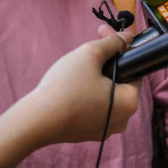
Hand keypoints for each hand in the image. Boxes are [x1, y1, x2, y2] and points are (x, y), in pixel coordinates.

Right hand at [24, 26, 141, 144]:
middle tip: (90, 46)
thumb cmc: (64, 88)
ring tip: (78, 63)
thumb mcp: (91, 54)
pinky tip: (71, 84)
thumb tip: (127, 37)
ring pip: (105, 93)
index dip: (120, 49)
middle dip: (106, 60)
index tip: (105, 35)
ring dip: (95, 76)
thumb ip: (113, 42)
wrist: (33, 122)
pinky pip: (92, 106)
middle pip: (119, 81)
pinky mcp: (87, 132)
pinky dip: (86, 93)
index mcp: (130, 102)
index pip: (134, 69)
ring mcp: (104, 128)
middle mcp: (122, 119)